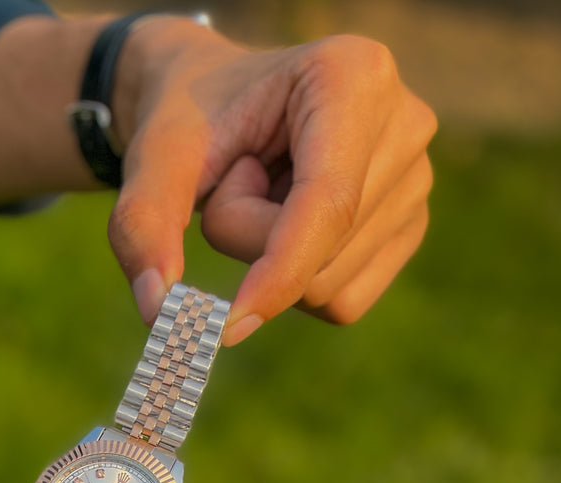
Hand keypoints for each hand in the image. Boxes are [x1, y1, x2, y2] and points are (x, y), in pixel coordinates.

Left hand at [109, 19, 437, 339]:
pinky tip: (289, 222)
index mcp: (353, 76)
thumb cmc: (189, 118)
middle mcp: (405, 124)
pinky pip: (345, 303)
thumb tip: (159, 313)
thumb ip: (143, 225)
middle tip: (233, 180)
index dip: (278, 274)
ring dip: (269, 262)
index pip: (327, 206)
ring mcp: (416, 179)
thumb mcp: (154, 157)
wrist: (214, 101)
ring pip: (332, 288)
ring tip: (263, 190)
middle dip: (251, 246)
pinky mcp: (408, 227)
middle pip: (323, 256)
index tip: (226, 327)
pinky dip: (297, 283)